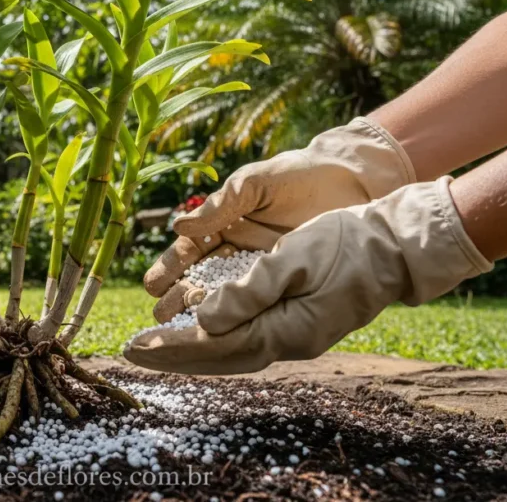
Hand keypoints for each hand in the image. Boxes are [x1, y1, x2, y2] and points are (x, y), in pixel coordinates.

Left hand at [125, 178, 492, 374]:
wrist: (396, 246)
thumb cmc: (348, 244)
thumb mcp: (295, 260)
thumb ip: (249, 292)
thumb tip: (206, 320)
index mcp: (287, 331)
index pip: (215, 346)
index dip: (171, 347)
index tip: (133, 346)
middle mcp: (287, 340)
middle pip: (218, 356)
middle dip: (171, 354)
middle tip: (129, 352)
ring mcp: (293, 332)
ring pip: (229, 347)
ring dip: (189, 346)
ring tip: (152, 342)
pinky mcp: (296, 319)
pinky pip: (244, 333)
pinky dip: (214, 333)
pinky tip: (194, 324)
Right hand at [144, 117, 415, 321]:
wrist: (352, 181)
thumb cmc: (299, 175)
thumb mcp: (255, 183)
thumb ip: (221, 205)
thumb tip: (178, 227)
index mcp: (224, 223)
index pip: (190, 250)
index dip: (170, 268)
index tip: (153, 285)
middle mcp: (237, 250)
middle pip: (200, 278)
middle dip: (179, 297)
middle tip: (161, 317)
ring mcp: (261, 268)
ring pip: (226, 294)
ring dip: (204, 312)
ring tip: (184, 331)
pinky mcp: (286, 281)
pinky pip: (259, 302)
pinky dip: (242, 316)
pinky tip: (226, 332)